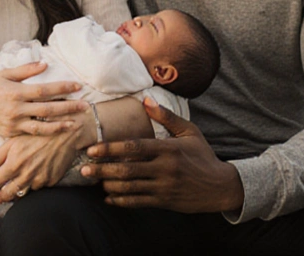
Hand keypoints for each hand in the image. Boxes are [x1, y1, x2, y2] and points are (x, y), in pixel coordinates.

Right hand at [0, 62, 87, 137]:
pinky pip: (33, 134)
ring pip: (43, 126)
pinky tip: (58, 132)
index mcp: (16, 92)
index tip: (78, 86)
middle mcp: (17, 109)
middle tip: (85, 106)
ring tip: (75, 124)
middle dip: (68, 107)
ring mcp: (15, 123)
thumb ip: (25, 70)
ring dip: (61, 125)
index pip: (44, 90)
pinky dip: (47, 133)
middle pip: (48, 108)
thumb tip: (45, 64)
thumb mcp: (4, 74)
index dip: (62, 87)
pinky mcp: (13, 134)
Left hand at [0, 118, 89, 202]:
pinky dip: (30, 185)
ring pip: (20, 193)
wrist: (66, 132)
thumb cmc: (37, 132)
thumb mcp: (13, 140)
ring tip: (4, 195)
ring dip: (11, 195)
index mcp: (13, 162)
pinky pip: (36, 187)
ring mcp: (38, 179)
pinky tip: (28, 180)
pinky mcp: (50, 181)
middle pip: (5, 193)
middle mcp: (25, 173)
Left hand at [81, 97, 244, 213]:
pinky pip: (138, 203)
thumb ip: (166, 116)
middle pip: (127, 169)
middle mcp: (165, 169)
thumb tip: (145, 100)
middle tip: (84, 168)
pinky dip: (121, 201)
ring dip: (109, 185)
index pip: (134, 147)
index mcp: (168, 149)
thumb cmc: (202, 155)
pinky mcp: (165, 202)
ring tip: (94, 181)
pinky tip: (108, 198)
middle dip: (102, 169)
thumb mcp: (189, 131)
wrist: (220, 186)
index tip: (92, 149)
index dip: (111, 148)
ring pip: (130, 188)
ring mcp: (164, 187)